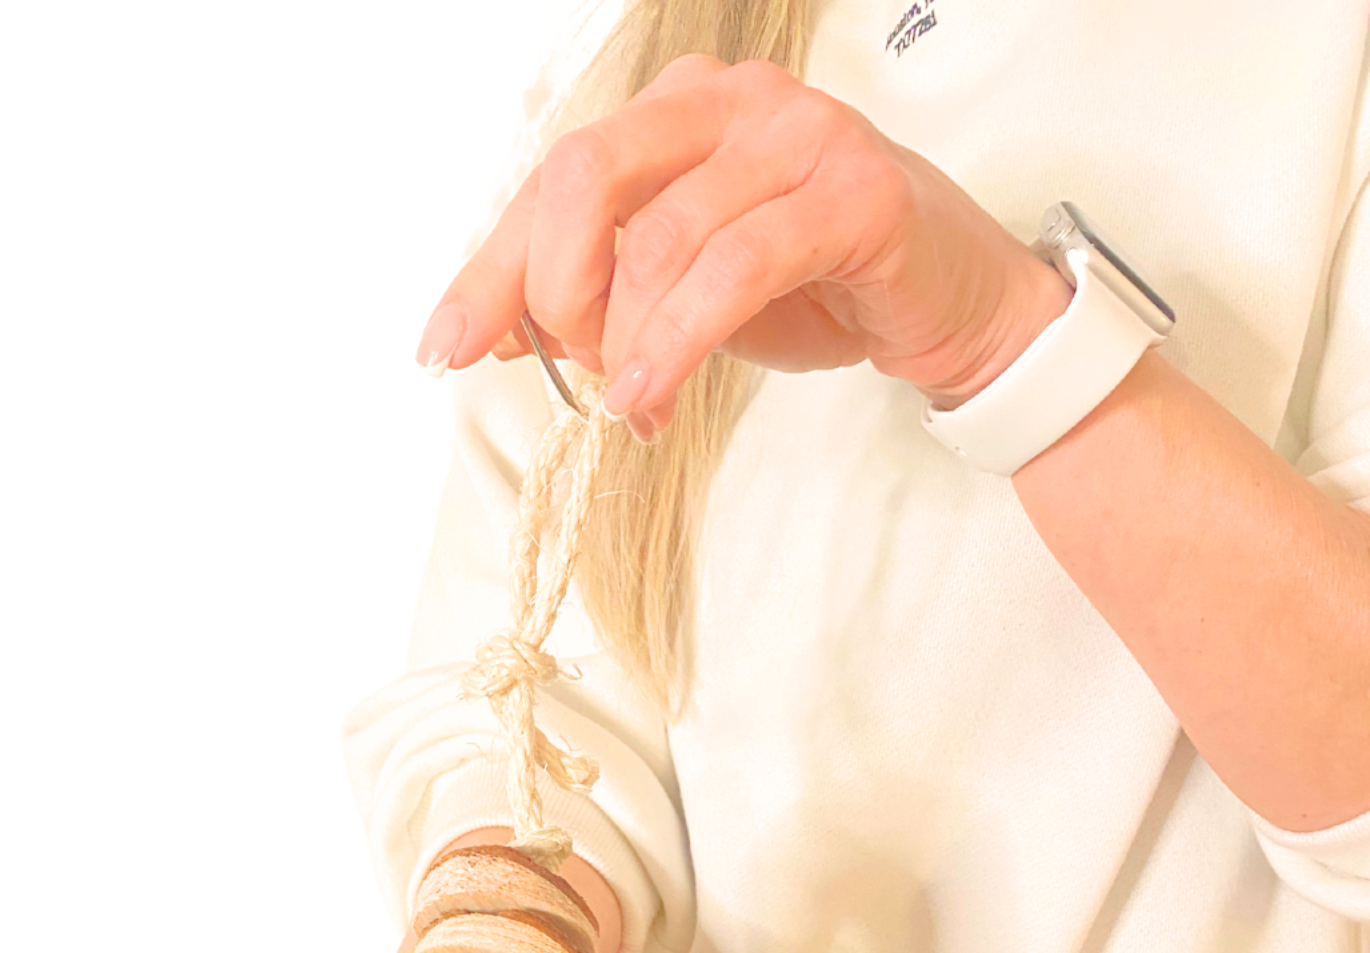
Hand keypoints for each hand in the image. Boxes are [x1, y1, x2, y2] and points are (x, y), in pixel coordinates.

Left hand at [416, 53, 1071, 437]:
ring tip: (631, 406)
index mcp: (677, 113)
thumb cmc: (819, 289)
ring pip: (659, 235)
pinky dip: (678, 342)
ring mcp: (795, 138)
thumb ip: (604, 293)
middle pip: (585, 178)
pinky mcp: (852, 194)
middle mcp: (729, 104)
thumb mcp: (685, 294)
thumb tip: (502, 333)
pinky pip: (735, 267)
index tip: (442, 350)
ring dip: (625, 342)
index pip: (552, 180)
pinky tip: (653, 396)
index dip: (488, 270)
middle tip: (574, 367)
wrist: (952, 308)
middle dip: (554, 291)